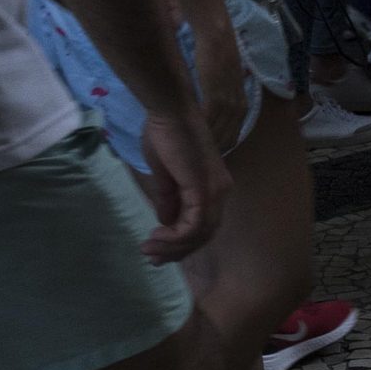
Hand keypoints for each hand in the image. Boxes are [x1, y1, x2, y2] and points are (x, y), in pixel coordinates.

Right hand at [134, 103, 231, 262]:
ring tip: (149, 248)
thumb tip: (165, 221)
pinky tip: (157, 235)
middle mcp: (221, 192)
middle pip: (204, 235)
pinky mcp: (204, 191)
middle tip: (152, 258)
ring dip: (173, 246)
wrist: (169, 111)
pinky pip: (194, 226)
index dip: (182, 241)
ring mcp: (216, 192)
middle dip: (177, 250)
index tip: (156, 247)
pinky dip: (176, 236)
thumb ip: (168, 198)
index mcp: (214, 188)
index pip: (204, 224)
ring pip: (200, 234)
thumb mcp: (165, 175)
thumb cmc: (166, 134)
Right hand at [190, 29, 250, 155]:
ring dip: (203, 144)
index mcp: (242, 106)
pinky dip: (198, 130)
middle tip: (195, 160)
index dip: (219, 148)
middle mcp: (238, 108)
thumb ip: (219, 98)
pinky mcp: (216, 97)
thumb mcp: (224, 83)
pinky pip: (207, 121)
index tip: (205, 157)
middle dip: (211, 150)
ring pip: (216, 132)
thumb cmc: (217, 56)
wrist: (217, 36)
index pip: (231, 136)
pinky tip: (187, 136)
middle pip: (225, 138)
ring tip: (188, 153)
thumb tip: (210, 111)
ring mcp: (229, 103)